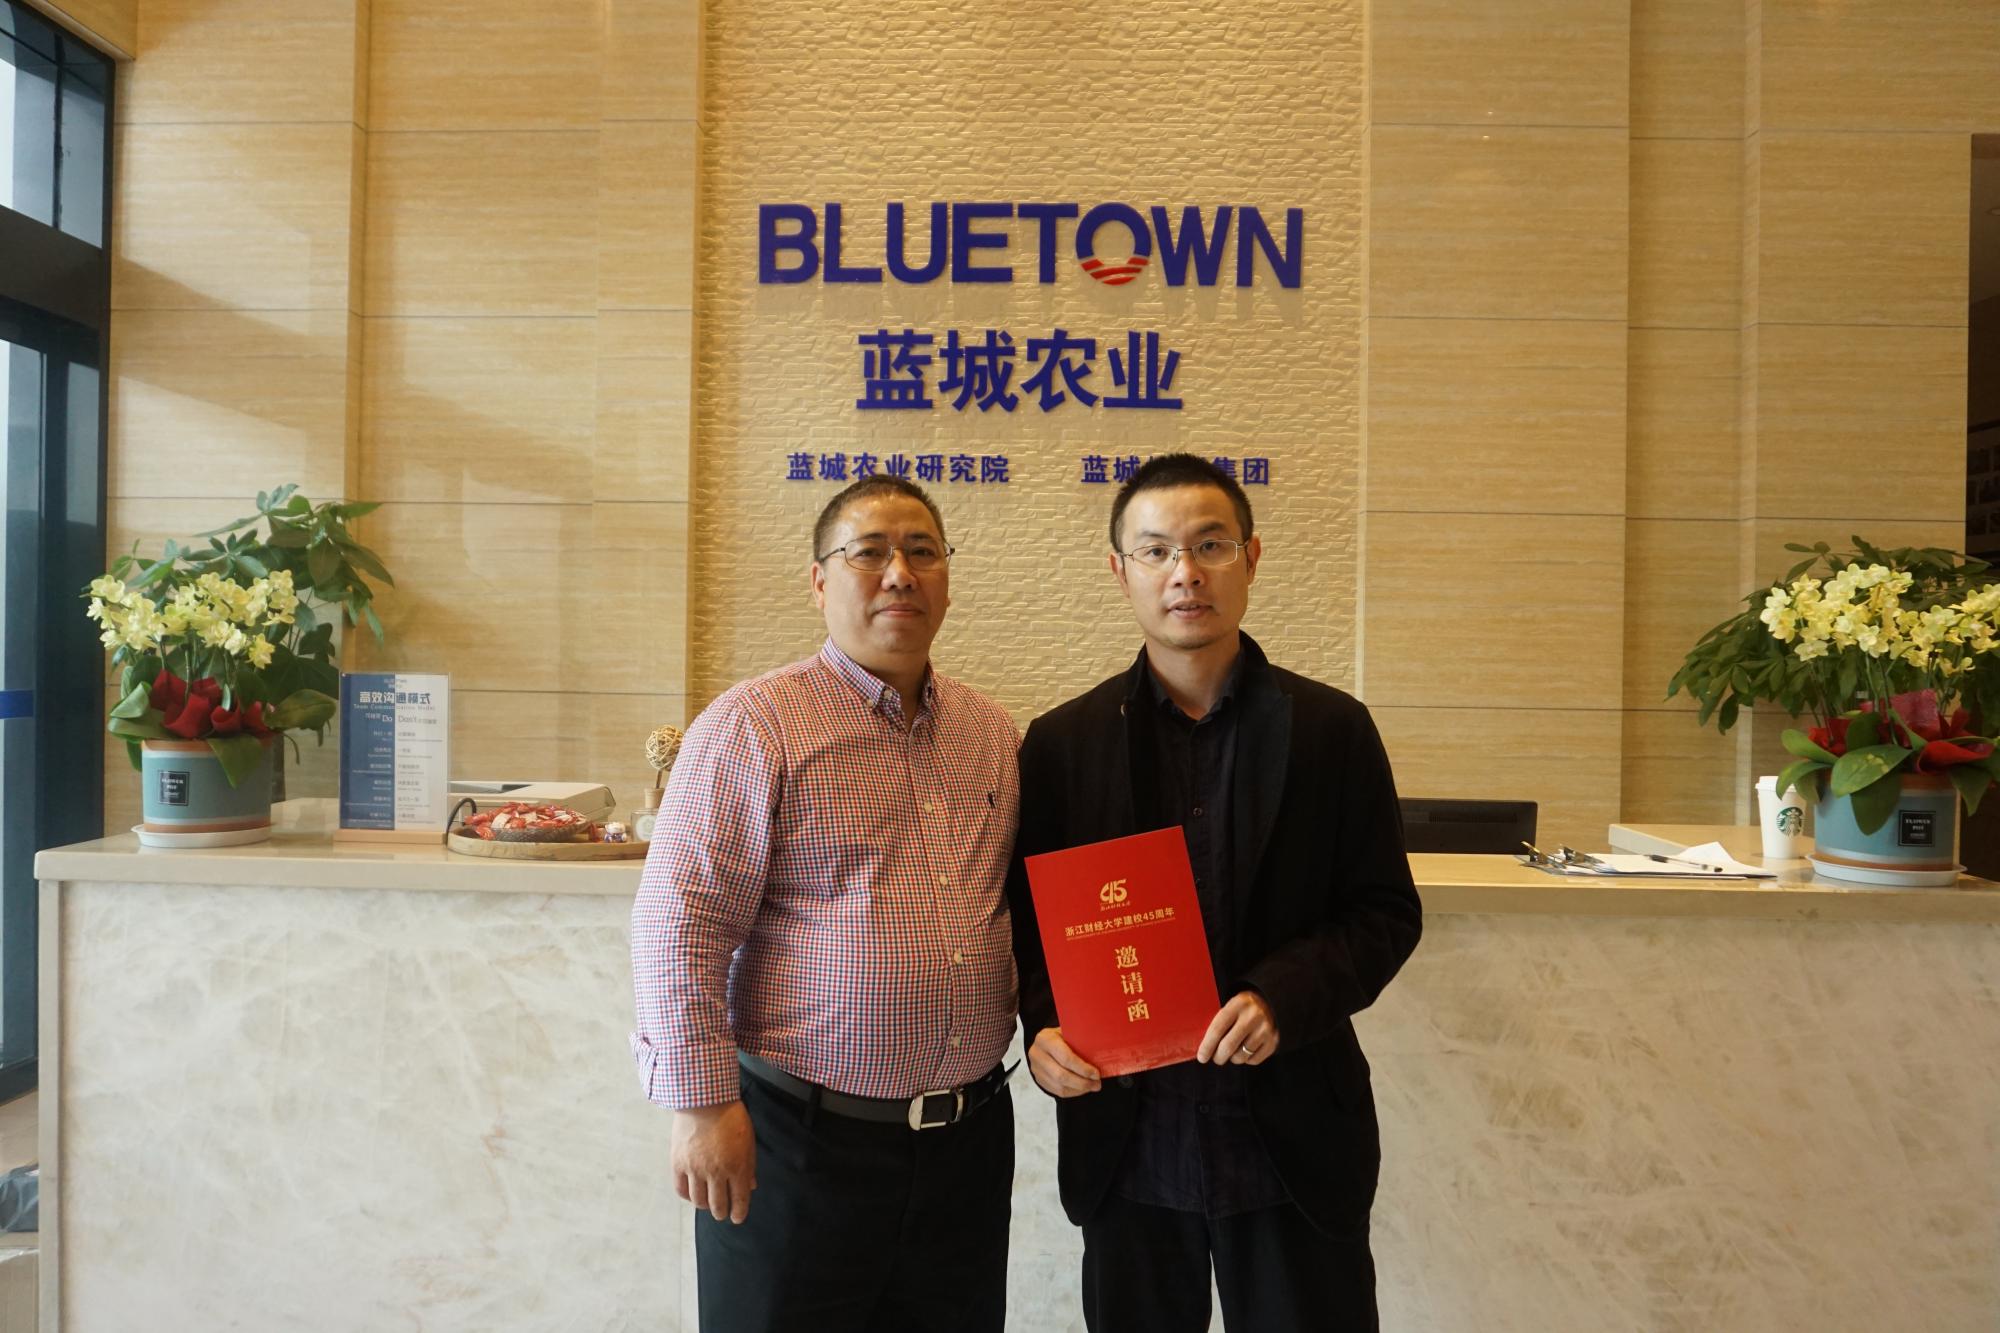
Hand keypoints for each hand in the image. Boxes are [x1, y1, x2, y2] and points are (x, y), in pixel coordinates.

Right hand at [671, 1100, 756, 1223]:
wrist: (704, 1100)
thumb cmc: (731, 1118)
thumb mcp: (748, 1141)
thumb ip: (749, 1166)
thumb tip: (750, 1187)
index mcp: (737, 1167)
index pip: (739, 1201)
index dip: (739, 1213)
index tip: (737, 1218)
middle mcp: (715, 1172)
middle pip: (718, 1205)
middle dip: (722, 1213)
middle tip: (723, 1213)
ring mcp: (695, 1169)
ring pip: (699, 1201)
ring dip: (705, 1207)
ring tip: (708, 1204)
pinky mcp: (678, 1163)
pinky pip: (681, 1189)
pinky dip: (688, 1196)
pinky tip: (693, 1194)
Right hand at [1028, 1027, 1102, 1097]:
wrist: (1043, 1043)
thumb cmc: (1060, 1037)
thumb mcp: (1068, 1032)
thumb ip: (1079, 1040)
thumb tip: (1102, 1051)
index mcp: (1045, 1039)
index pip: (1065, 1058)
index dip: (1082, 1068)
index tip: (1096, 1073)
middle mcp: (1037, 1054)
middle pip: (1062, 1075)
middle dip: (1082, 1082)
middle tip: (1096, 1083)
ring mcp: (1037, 1069)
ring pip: (1060, 1086)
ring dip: (1079, 1089)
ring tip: (1092, 1086)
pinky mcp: (1039, 1080)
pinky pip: (1057, 1091)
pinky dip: (1073, 1092)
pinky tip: (1082, 1088)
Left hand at [1197, 991, 1278, 1065]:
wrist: (1272, 1002)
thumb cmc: (1244, 1008)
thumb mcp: (1231, 1006)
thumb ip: (1218, 1022)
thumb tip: (1203, 1047)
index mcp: (1237, 1004)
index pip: (1217, 1029)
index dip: (1207, 1046)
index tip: (1201, 1057)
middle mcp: (1252, 1016)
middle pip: (1228, 1046)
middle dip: (1218, 1057)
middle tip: (1216, 1058)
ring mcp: (1264, 1029)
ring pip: (1240, 1057)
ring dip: (1233, 1058)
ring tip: (1233, 1051)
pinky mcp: (1273, 1041)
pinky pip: (1253, 1060)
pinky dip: (1247, 1059)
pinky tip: (1247, 1049)